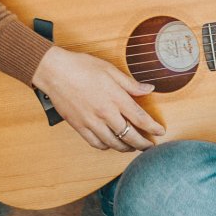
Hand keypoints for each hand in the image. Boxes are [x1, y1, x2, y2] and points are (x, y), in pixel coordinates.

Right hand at [32, 45, 164, 152]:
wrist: (55, 72)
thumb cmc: (81, 67)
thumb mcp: (110, 70)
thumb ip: (130, 83)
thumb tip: (149, 89)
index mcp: (115, 97)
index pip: (140, 118)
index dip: (153, 128)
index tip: (160, 132)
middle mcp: (105, 113)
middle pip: (130, 136)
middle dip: (143, 144)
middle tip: (150, 147)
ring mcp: (91, 122)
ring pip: (113, 143)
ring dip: (126, 148)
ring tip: (133, 147)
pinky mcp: (79, 127)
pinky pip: (96, 143)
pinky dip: (106, 146)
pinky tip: (111, 144)